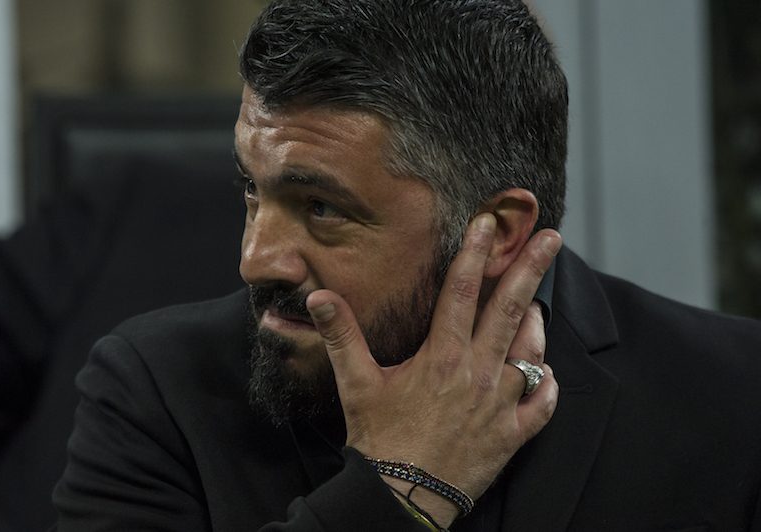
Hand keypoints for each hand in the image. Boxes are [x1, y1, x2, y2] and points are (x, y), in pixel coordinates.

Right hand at [306, 214, 560, 526]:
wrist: (403, 497)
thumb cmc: (380, 440)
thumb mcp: (356, 384)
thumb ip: (342, 336)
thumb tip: (318, 296)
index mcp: (442, 356)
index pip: (462, 292)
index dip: (474, 253)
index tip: (488, 224)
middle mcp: (477, 373)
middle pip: (509, 310)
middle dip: (531, 269)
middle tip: (551, 239)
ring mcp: (500, 404)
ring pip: (531, 352)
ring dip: (536, 324)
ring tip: (539, 304)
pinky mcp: (512, 435)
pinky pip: (542, 404)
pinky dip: (546, 384)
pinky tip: (544, 372)